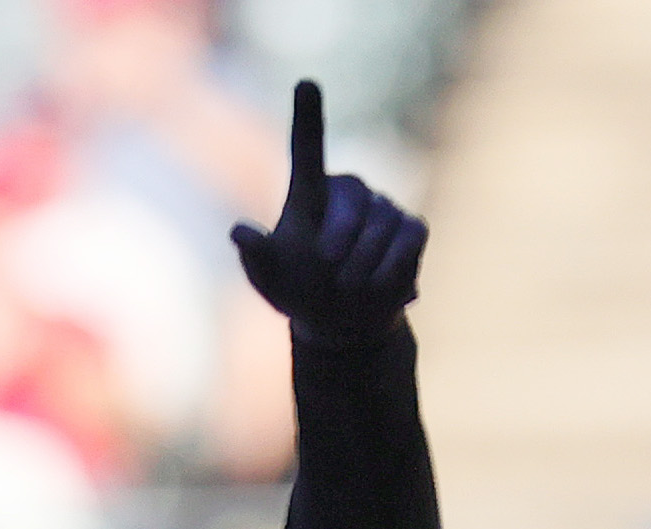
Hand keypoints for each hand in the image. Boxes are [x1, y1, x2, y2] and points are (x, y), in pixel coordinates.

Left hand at [231, 79, 425, 347]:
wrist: (341, 323)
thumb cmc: (298, 292)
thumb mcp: (270, 281)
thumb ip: (257, 256)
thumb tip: (238, 230)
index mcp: (309, 194)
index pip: (308, 149)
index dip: (308, 117)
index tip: (306, 84)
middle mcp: (348, 191)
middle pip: (351, 202)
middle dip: (341, 237)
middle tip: (329, 265)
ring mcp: (383, 207)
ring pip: (381, 226)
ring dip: (363, 266)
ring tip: (349, 288)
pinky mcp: (412, 228)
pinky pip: (408, 241)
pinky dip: (392, 271)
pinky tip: (379, 288)